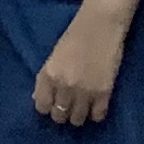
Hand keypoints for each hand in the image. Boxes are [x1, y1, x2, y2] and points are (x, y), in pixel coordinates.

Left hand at [32, 7, 130, 126]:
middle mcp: (63, 86)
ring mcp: (84, 91)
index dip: (47, 106)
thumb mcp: (54, 56)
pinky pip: (97, 116)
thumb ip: (47, 78)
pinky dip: (96, 114)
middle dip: (63, 113)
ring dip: (79, 115)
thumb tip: (39, 99)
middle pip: (59, 116)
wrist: (101, 24)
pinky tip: (97, 106)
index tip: (53, 103)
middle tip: (70, 105)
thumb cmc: (76, 35)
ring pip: (77, 119)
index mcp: (48, 75)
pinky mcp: (104, 92)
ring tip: (83, 107)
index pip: (42, 106)